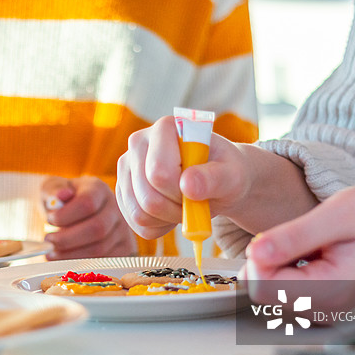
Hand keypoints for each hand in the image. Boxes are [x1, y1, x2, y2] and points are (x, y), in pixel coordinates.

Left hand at [41, 176, 136, 259]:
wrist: (78, 212)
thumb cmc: (63, 200)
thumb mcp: (53, 188)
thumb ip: (53, 191)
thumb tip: (60, 195)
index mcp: (99, 189)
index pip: (87, 203)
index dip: (65, 215)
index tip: (50, 220)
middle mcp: (116, 208)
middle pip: (97, 228)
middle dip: (67, 239)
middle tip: (49, 241)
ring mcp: (122, 230)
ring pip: (100, 248)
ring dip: (71, 255)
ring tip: (52, 252)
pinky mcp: (123, 248)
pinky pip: (103, 261)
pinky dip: (82, 264)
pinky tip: (66, 259)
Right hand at [115, 116, 250, 239]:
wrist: (216, 179)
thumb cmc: (225, 172)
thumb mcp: (232, 174)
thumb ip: (214, 178)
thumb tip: (187, 185)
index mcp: (165, 128)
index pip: (158, 173)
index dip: (180, 193)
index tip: (198, 190)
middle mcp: (138, 142)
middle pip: (147, 197)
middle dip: (175, 210)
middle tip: (195, 204)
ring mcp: (126, 166)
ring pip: (138, 213)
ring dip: (167, 220)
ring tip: (185, 207)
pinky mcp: (122, 189)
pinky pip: (135, 223)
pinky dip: (158, 226)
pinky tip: (172, 212)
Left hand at [243, 185, 354, 315]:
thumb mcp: (334, 214)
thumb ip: (293, 237)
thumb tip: (256, 252)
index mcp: (328, 292)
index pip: (263, 288)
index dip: (259, 259)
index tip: (278, 237)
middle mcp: (322, 308)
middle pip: (262, 291)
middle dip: (266, 261)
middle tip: (295, 238)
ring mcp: (319, 308)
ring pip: (267, 289)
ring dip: (275, 262)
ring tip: (307, 245)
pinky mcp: (315, 302)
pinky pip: (279, 286)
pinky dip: (283, 266)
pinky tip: (306, 253)